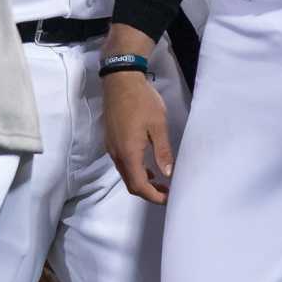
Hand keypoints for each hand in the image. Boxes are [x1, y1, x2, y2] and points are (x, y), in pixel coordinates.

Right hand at [103, 71, 172, 203]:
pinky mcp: (112, 142)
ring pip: (126, 174)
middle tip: (168, 192)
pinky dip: (136, 171)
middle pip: (130, 183)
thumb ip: (163, 152)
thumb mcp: (158, 126)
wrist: (120, 82)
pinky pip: (123, 164)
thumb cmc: (142, 102)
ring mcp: (112, 148)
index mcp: (128, 152)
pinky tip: (150, 166)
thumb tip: (168, 174)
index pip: (139, 185)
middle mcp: (116, 154)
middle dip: (148, 193)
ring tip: (162, 182)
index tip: (170, 198)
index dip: (154, 196)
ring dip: (142, 182)